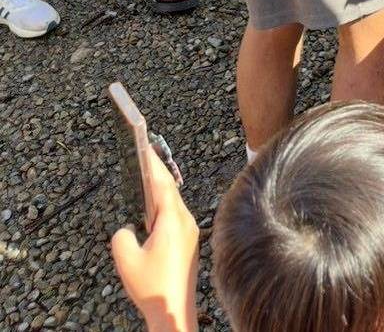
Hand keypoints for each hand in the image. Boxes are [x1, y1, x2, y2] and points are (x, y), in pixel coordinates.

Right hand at [111, 150, 198, 331]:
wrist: (174, 311)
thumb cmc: (152, 287)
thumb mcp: (125, 260)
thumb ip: (122, 236)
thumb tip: (128, 230)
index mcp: (173, 220)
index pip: (162, 183)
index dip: (152, 164)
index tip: (145, 146)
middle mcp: (185, 221)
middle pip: (169, 190)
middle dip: (156, 174)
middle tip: (143, 157)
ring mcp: (189, 232)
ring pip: (173, 205)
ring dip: (159, 192)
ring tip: (145, 180)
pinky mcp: (188, 242)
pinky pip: (174, 218)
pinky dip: (162, 209)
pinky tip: (152, 213)